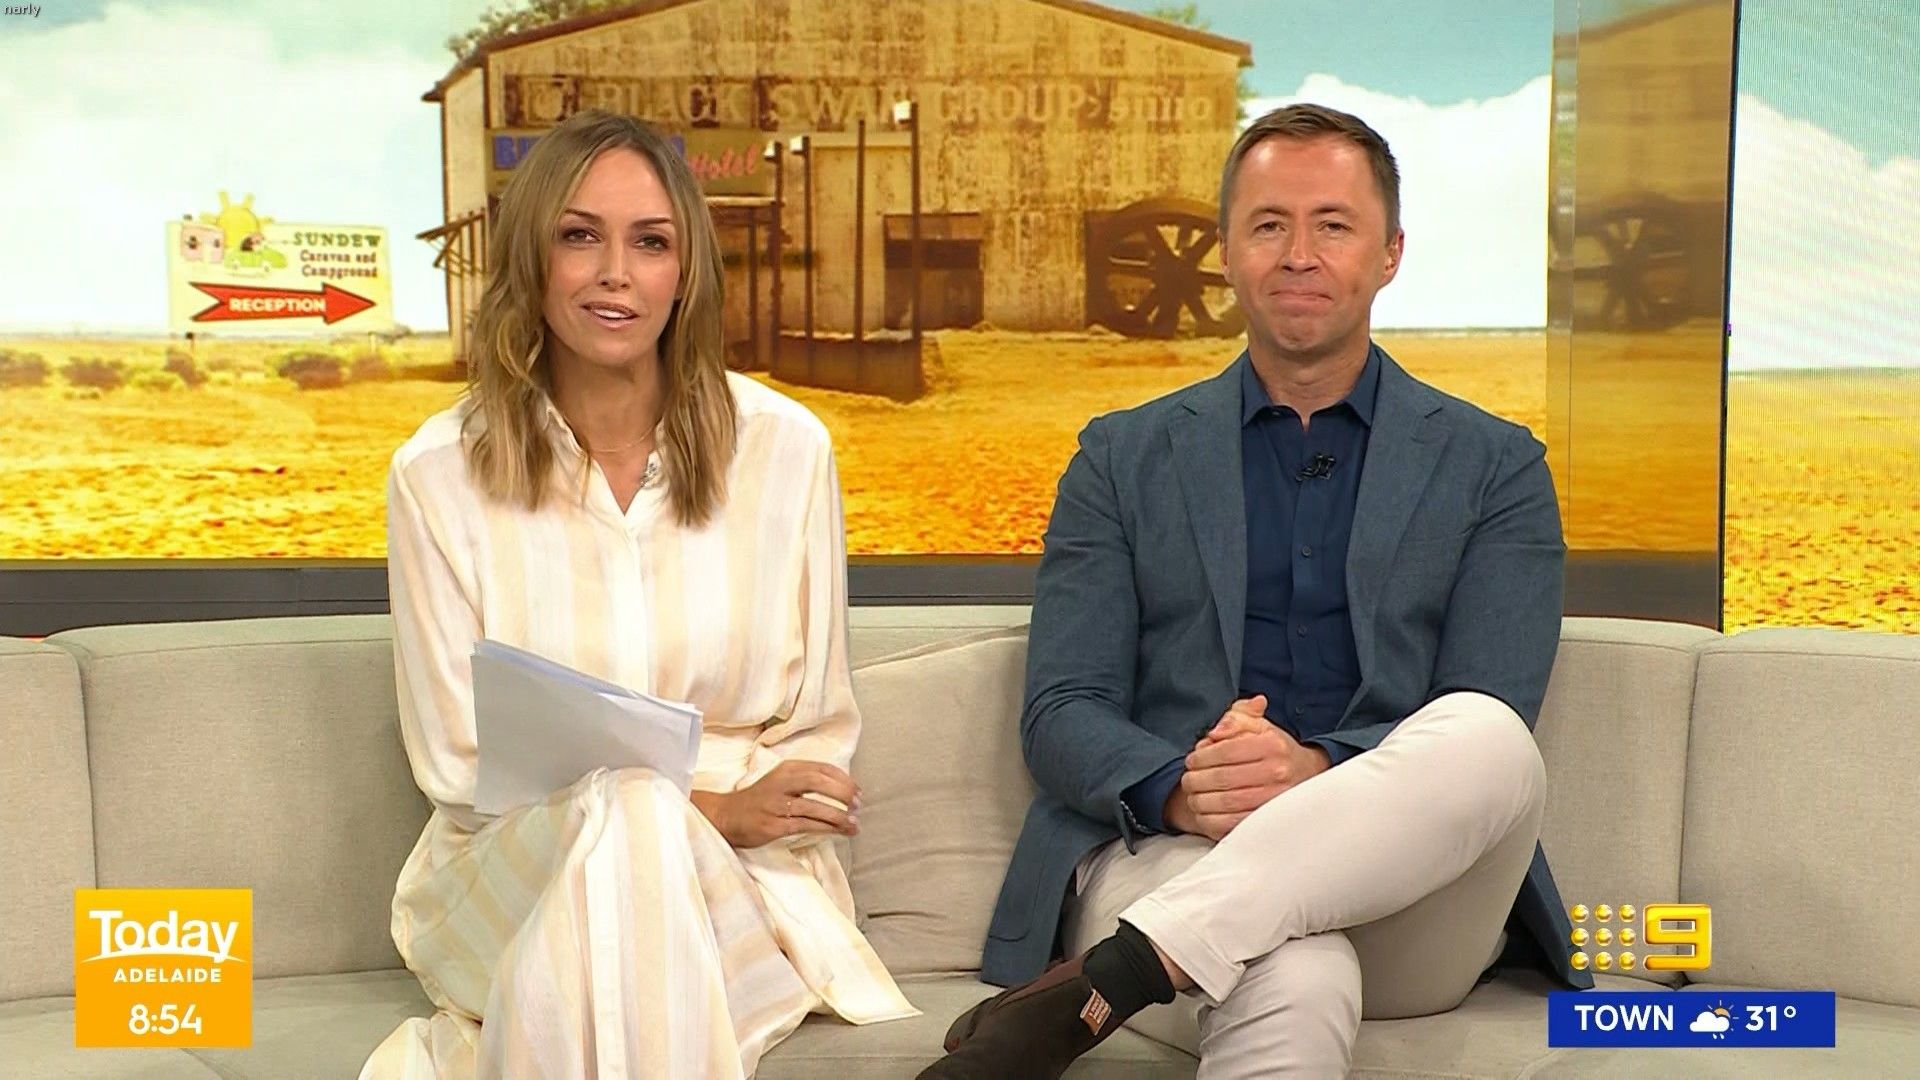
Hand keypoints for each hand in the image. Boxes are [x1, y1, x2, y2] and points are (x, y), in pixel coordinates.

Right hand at [693, 760, 860, 848]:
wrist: (727, 816)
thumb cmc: (760, 800)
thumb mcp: (782, 781)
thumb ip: (806, 781)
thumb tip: (843, 790)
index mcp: (787, 769)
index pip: (821, 768)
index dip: (844, 779)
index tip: (858, 791)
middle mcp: (782, 783)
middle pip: (818, 781)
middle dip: (843, 793)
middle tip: (858, 805)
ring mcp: (776, 804)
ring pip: (814, 807)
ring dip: (838, 816)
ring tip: (854, 825)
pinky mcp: (773, 825)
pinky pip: (805, 825)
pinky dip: (825, 828)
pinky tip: (838, 832)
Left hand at [1173, 695, 1331, 839]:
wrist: (1305, 774)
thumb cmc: (1275, 749)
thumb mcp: (1258, 725)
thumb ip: (1236, 718)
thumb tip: (1216, 732)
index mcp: (1272, 745)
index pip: (1226, 751)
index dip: (1201, 757)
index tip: (1192, 761)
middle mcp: (1277, 772)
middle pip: (1222, 778)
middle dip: (1196, 779)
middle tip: (1189, 780)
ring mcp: (1275, 800)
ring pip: (1225, 803)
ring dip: (1200, 800)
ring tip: (1194, 795)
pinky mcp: (1269, 822)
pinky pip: (1231, 825)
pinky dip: (1210, 820)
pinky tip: (1205, 812)